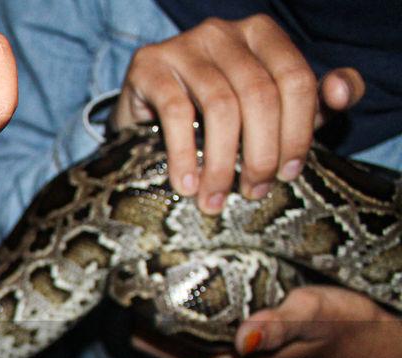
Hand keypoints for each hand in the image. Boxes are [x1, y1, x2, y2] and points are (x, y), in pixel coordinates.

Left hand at [98, 286, 401, 357]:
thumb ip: (280, 327)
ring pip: (177, 351)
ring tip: (117, 308)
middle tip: (99, 325)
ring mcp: (233, 351)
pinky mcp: (244, 332)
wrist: (370, 334)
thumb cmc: (343, 325)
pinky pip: (198, 330)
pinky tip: (158, 298)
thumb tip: (242, 338)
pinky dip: (174, 317)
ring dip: (148, 336)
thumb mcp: (316, 318)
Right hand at [111, 14, 364, 212]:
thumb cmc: (216, 116)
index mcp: (262, 34)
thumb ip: (316, 102)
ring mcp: (184, 45)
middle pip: (259, 94)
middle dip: (260, 153)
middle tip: (253, 192)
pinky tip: (187, 184)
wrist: (146, 115)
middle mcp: (223, 31)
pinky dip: (184, 154)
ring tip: (216, 197)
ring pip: (221, 106)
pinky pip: (176, 112)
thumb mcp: (271, 107)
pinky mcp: (149, 65)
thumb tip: (341, 94)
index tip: (289, 174)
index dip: (298, 132)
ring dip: (222, 161)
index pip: (296, 80)